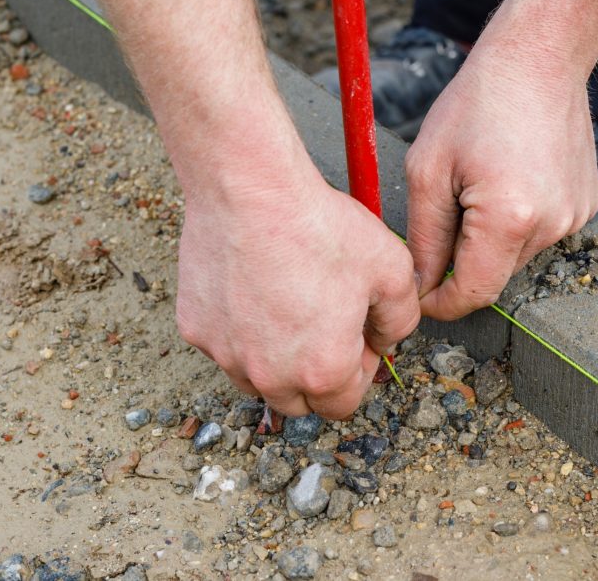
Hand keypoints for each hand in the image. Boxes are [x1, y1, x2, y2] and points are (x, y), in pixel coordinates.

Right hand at [174, 170, 419, 418]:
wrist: (250, 191)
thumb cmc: (318, 227)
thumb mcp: (393, 270)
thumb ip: (401, 320)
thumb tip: (385, 340)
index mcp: (323, 371)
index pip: (343, 406)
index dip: (356, 374)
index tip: (355, 340)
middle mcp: (270, 376)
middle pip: (298, 403)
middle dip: (315, 376)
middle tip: (323, 327)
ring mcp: (227, 355)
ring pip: (256, 379)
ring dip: (275, 359)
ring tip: (287, 308)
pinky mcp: (196, 330)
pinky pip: (224, 345)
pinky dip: (240, 331)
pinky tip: (253, 289)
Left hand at [405, 49, 597, 320]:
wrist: (539, 58)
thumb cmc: (478, 103)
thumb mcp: (428, 171)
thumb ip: (424, 239)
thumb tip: (422, 287)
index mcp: (509, 220)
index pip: (474, 294)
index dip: (442, 303)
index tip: (421, 295)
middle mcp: (552, 226)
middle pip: (495, 275)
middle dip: (463, 261)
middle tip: (445, 208)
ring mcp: (575, 217)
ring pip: (516, 255)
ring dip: (491, 237)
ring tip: (481, 181)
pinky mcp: (585, 205)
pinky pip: (540, 232)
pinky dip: (517, 219)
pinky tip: (509, 176)